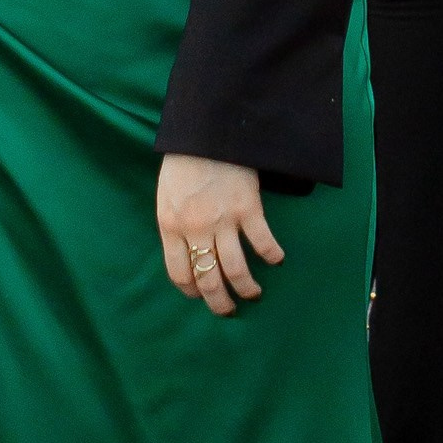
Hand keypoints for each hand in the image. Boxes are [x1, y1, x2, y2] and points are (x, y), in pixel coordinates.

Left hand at [157, 154, 283, 316]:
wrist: (206, 131)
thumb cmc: (183, 164)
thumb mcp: (166, 197)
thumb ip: (175, 226)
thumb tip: (188, 254)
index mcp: (171, 226)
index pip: (180, 273)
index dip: (192, 291)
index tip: (201, 297)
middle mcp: (196, 229)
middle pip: (208, 279)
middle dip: (219, 302)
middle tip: (228, 310)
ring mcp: (223, 220)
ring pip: (236, 269)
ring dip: (246, 288)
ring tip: (253, 294)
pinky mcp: (248, 208)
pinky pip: (262, 241)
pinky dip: (272, 255)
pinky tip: (276, 260)